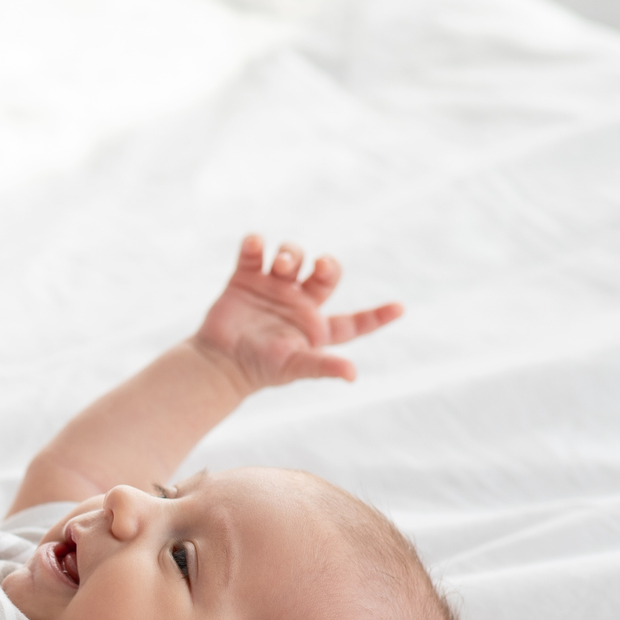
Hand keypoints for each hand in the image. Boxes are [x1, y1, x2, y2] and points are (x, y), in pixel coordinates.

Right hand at [190, 236, 402, 393]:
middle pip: (325, 273)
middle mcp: (298, 303)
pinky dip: (254, 244)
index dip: (376, 316)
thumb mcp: (294, 367)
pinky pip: (252, 252)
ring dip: (289, 254)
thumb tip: (353, 375)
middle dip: (326, 265)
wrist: (219, 361)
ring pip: (291, 256)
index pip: (353, 323)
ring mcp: (271, 288)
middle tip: (317, 266)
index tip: (399, 309)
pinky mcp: (244, 279)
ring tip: (278, 266)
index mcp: (315, 327)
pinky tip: (253, 245)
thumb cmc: (259, 369)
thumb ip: (323, 367)